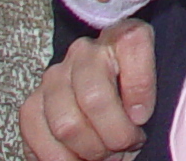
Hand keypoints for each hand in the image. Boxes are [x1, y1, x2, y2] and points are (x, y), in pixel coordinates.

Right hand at [19, 19, 156, 159]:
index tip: (143, 116)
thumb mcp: (153, 81)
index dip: (139, 87)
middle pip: (94, 98)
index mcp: (120, 37)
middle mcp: (83, 52)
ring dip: (88, 151)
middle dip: (114, 134)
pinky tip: (78, 159)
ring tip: (105, 156)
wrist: (102, 89)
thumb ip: (148, 90)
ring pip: (66, 125)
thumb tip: (136, 116)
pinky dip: (59, 158)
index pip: (131, 44)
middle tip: (126, 146)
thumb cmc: (132, 88)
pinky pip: (37, 137)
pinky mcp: (32, 104)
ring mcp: (54, 77)